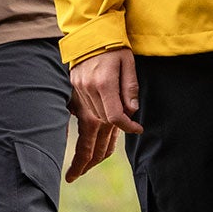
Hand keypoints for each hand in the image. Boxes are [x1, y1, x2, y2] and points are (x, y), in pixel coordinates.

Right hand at [66, 46, 142, 181]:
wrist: (89, 35)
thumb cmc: (113, 47)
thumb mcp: (127, 63)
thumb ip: (130, 88)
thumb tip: (131, 112)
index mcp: (102, 85)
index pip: (115, 118)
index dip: (127, 127)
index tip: (137, 130)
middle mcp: (88, 94)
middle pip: (93, 132)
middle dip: (89, 157)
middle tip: (78, 176)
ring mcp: (79, 96)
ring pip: (86, 128)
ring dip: (84, 149)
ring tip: (78, 171)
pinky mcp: (74, 95)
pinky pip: (80, 120)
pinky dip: (82, 135)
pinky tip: (81, 149)